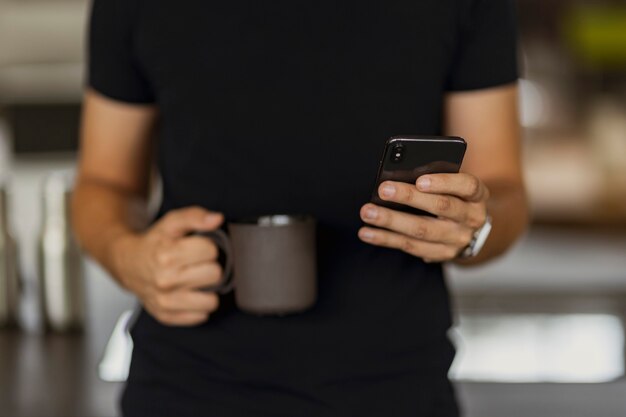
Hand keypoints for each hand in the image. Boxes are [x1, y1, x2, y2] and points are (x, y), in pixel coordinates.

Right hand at [111, 206, 224, 325]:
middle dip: (209, 266)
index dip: (207, 247)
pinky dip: (199, 306)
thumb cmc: (154, 243)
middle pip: (214, 274)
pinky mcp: (166, 316)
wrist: (127, 263)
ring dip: (207, 289)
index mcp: (167, 254)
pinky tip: (189, 293)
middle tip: (196, 263)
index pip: (211, 251)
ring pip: (212, 301)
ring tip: (196, 279)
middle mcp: (165, 280)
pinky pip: (201, 316)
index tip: (197, 247)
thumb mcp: (172, 222)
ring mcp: (165, 301)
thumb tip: (216, 219)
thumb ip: (195, 216)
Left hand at [358, 173, 489, 261]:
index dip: (444, 183)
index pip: (467, 186)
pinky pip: (410, 246)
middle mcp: (471, 218)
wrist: (471, 229)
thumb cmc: (455, 197)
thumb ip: (435, 178)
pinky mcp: (441, 254)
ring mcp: (457, 240)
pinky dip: (386, 239)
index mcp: (477, 195)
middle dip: (410, 197)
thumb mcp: (454, 185)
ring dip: (391, 221)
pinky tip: (367, 232)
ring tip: (368, 212)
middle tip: (383, 190)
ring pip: (422, 230)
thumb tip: (400, 173)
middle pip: (441, 207)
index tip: (420, 180)